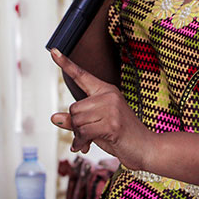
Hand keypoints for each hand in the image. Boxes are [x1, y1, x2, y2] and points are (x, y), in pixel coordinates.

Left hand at [50, 48, 153, 170]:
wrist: (146, 147)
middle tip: (86, 135)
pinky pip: (83, 132)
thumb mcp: (96, 125)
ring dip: (79, 135)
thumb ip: (76, 120)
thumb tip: (54, 117)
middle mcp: (109, 95)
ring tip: (89, 141)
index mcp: (106, 90)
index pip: (82, 76)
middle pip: (74, 107)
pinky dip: (81, 142)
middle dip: (75, 125)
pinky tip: (87, 146)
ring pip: (77, 120)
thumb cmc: (121, 136)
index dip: (66, 64)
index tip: (53, 50)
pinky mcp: (112, 124)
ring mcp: (112, 109)